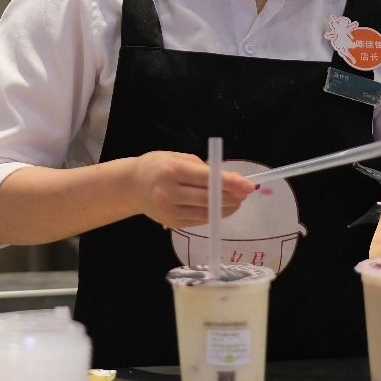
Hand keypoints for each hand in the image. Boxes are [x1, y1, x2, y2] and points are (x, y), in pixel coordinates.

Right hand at [130, 151, 254, 228]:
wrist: (131, 186)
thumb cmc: (157, 166)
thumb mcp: (178, 157)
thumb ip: (203, 168)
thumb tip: (231, 180)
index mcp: (172, 170)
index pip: (207, 179)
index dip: (230, 183)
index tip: (249, 185)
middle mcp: (169, 192)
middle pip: (209, 199)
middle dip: (232, 197)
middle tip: (246, 193)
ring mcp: (169, 210)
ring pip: (206, 212)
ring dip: (226, 208)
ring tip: (237, 201)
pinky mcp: (172, 223)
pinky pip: (199, 220)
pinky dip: (213, 214)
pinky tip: (221, 208)